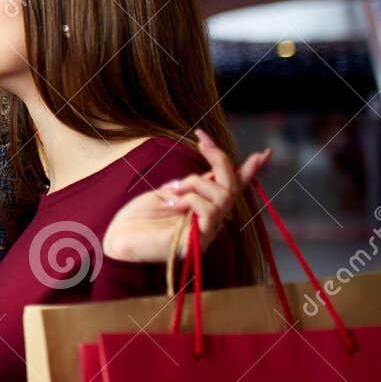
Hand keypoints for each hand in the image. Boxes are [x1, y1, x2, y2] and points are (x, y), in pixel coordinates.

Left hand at [102, 129, 271, 262]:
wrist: (116, 239)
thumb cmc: (137, 218)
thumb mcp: (168, 193)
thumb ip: (191, 186)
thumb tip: (211, 174)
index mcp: (203, 207)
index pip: (234, 188)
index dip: (250, 172)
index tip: (264, 153)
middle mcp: (210, 220)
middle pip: (231, 185)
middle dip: (219, 158)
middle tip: (201, 140)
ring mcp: (206, 231)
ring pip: (222, 195)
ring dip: (195, 183)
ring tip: (173, 191)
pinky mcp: (199, 241)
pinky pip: (209, 210)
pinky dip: (191, 200)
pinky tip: (173, 206)